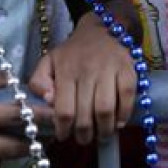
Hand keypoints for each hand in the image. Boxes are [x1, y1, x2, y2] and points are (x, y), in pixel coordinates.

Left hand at [28, 12, 135, 144]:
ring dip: (104, 129)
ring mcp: (109, 69)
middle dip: (84, 134)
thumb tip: (49, 101)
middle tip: (83, 139)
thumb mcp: (48, 61)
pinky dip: (124, 114)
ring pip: (106, 109)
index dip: (64, 129)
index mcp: (65, 70)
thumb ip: (38, 82)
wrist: (102, 28)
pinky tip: (118, 122)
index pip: (64, 110)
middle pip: (86, 114)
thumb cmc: (73, 51)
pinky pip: (128, 97)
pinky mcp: (128, 69)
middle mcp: (87, 70)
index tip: (64, 136)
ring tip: (101, 135)